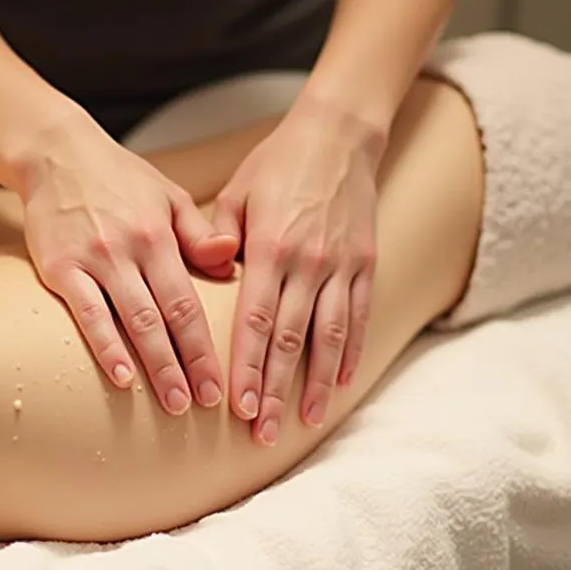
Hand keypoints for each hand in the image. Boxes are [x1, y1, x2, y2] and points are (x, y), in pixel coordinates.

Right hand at [21, 119, 238, 414]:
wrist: (58, 154)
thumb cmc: (119, 178)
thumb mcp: (168, 195)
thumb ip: (198, 233)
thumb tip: (230, 263)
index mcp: (160, 234)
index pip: (190, 301)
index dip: (207, 346)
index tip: (222, 383)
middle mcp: (130, 249)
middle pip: (165, 318)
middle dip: (187, 366)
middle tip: (203, 405)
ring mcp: (94, 260)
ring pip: (130, 320)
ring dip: (153, 366)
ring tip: (172, 403)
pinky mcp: (60, 267)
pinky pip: (86, 314)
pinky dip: (104, 346)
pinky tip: (120, 376)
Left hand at [212, 96, 384, 444]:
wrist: (338, 135)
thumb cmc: (276, 163)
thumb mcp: (236, 191)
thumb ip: (216, 236)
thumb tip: (205, 273)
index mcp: (269, 246)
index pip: (255, 320)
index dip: (246, 366)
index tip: (236, 406)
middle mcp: (308, 261)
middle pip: (289, 339)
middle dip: (275, 390)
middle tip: (261, 434)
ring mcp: (341, 265)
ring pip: (329, 336)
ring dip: (317, 384)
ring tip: (306, 423)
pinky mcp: (365, 263)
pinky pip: (359, 317)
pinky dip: (351, 353)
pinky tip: (342, 383)